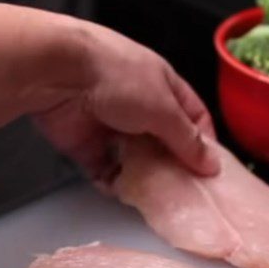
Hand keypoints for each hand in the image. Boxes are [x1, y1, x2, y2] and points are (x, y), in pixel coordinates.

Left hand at [34, 21, 218, 182]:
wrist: (58, 72)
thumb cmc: (114, 75)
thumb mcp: (163, 109)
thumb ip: (187, 140)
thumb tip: (210, 164)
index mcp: (163, 86)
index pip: (193, 117)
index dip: (204, 142)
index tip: (210, 168)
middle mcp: (139, 104)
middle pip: (165, 141)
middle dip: (175, 164)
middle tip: (187, 189)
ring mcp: (111, 124)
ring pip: (136, 158)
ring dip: (145, 175)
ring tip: (158, 194)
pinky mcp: (86, 143)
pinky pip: (105, 169)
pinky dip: (113, 182)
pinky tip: (123, 191)